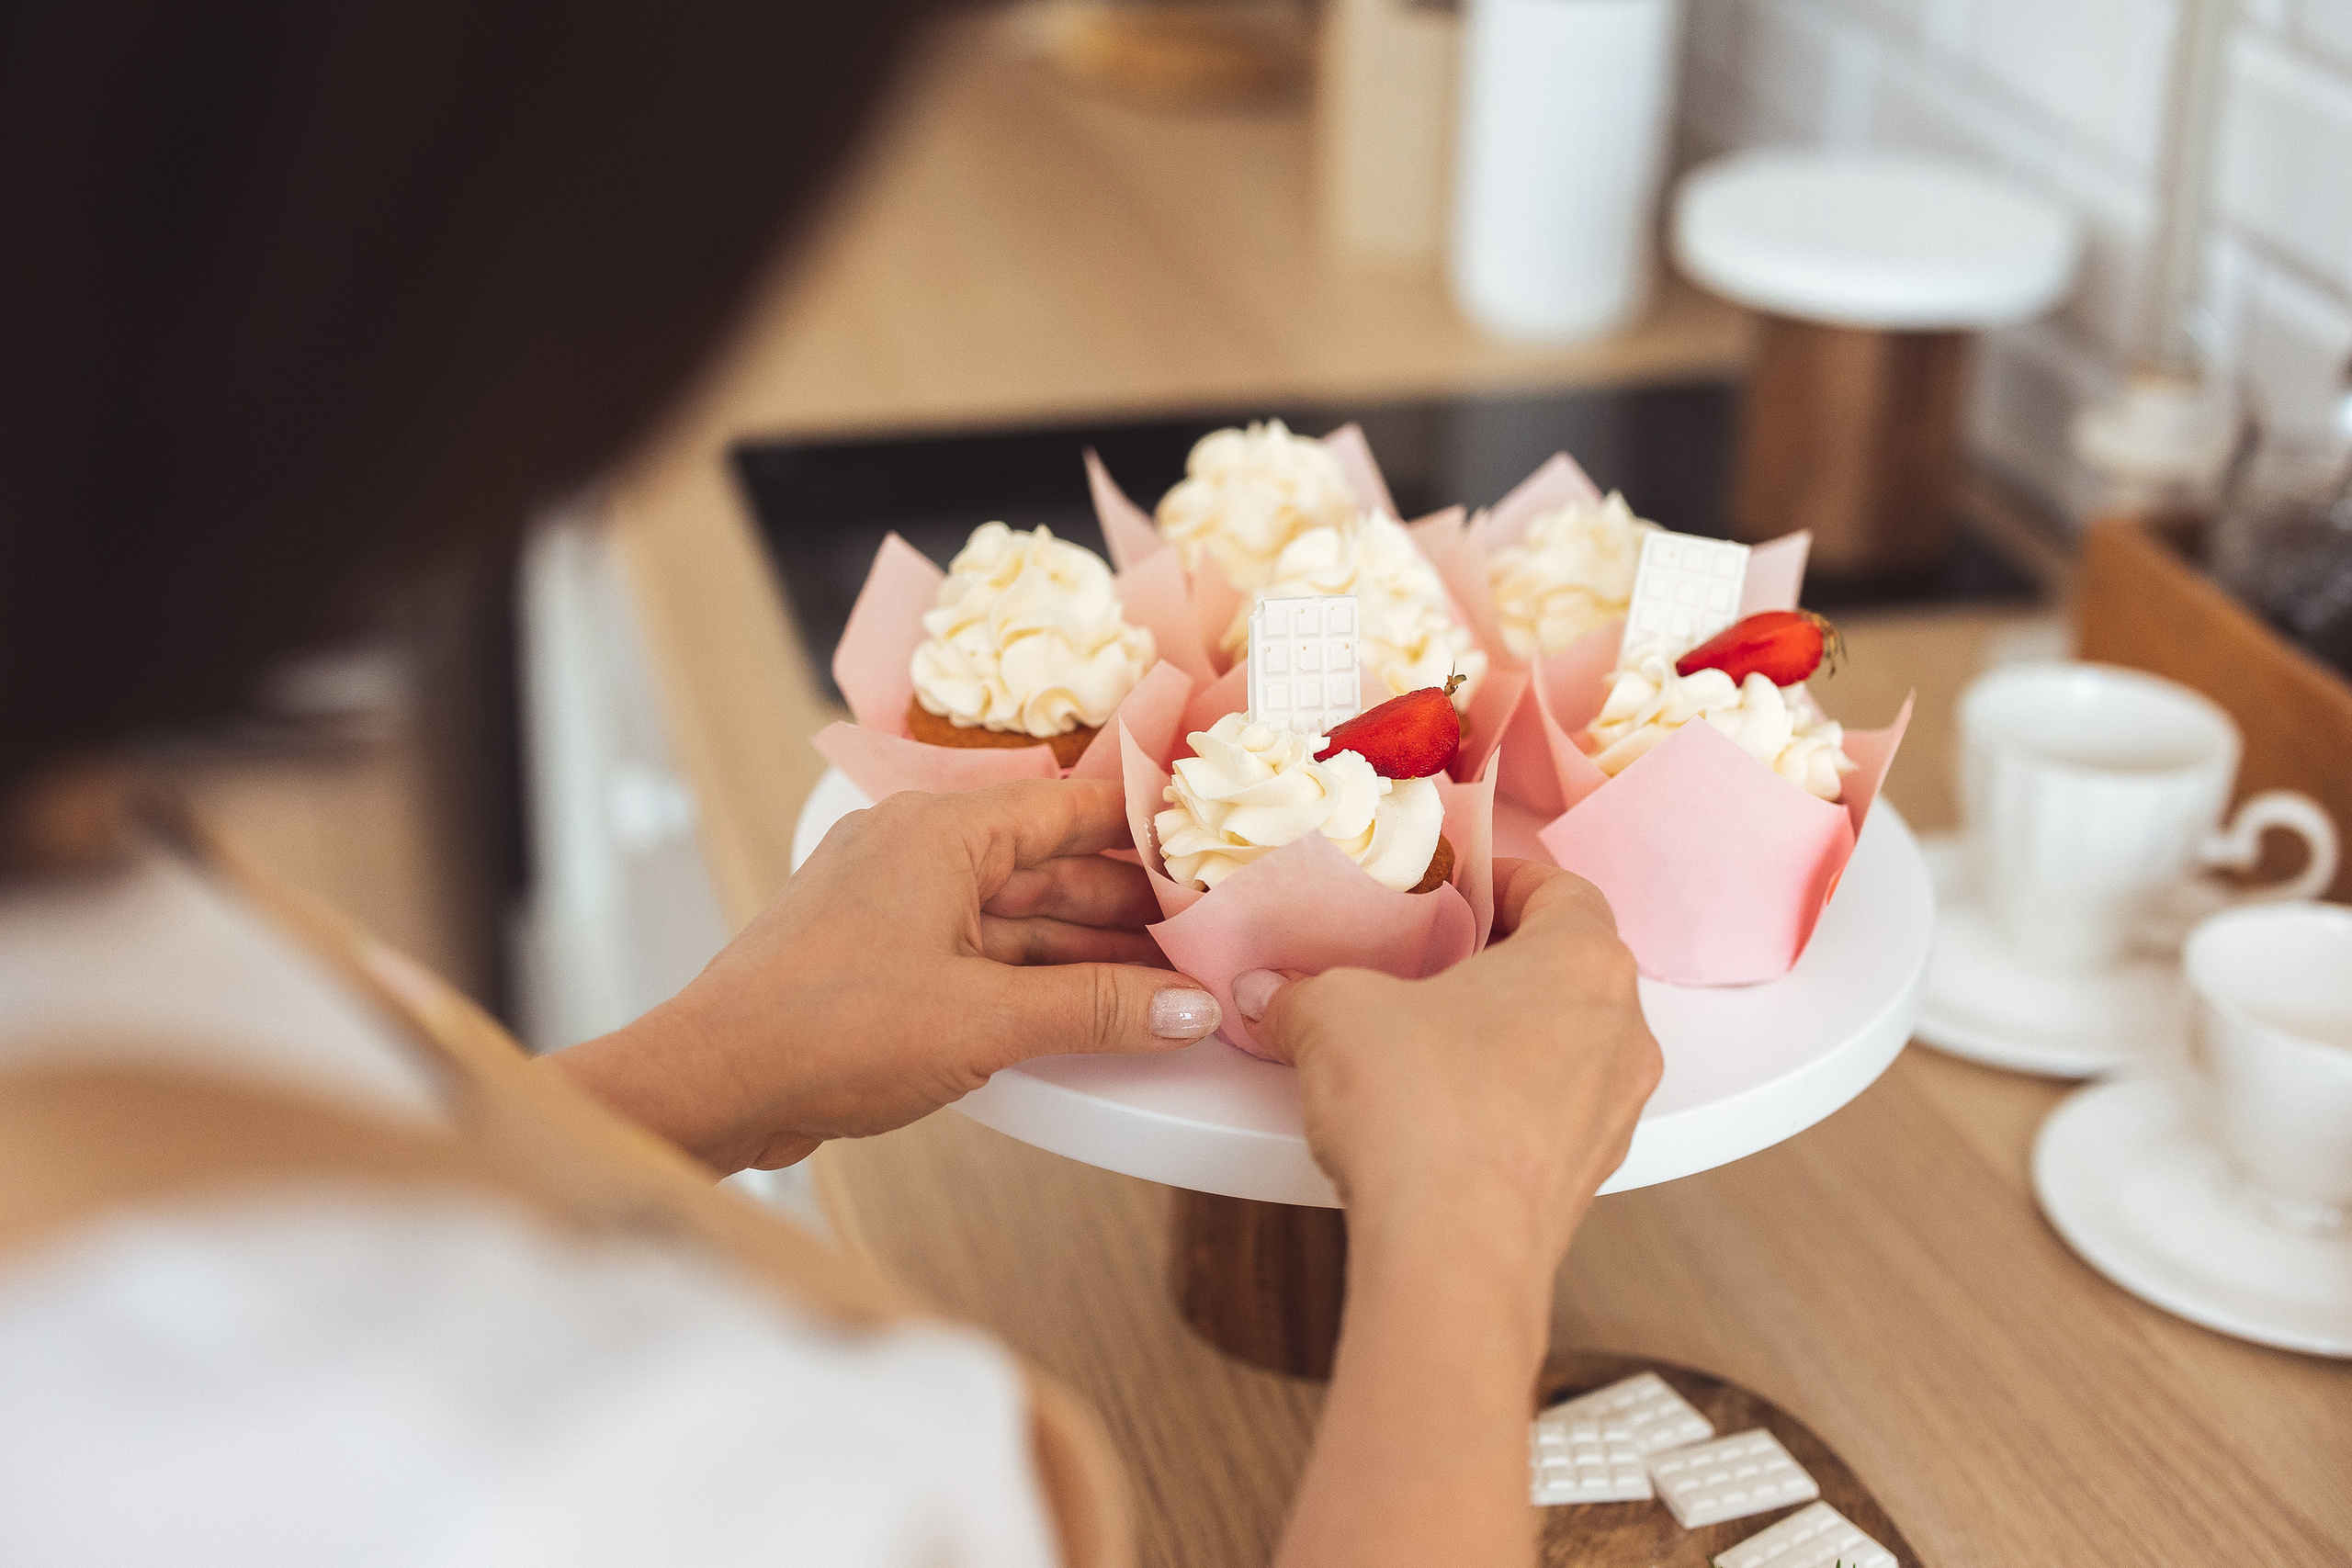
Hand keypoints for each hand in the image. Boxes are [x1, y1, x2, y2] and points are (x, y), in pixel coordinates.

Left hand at [550, 779, 1219, 1172]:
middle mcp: (916, 851)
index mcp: (940, 831)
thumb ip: (1097, 1011)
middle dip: (1126, 907)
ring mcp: (892, 904)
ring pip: (1014, 915)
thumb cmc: (825, 1028)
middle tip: (1204, 937)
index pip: (1069, 807)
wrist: (710, 1083)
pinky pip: (977, 951)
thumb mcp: (985, 1019)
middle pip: (1047, 864)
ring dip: (1084, 951)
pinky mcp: (876, 956)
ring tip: (1164, 984)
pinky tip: (1086, 1011)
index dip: (1146, 829)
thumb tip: (1188, 1009)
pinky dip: (1033, 978)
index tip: (1208, 848)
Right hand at [1252, 859, 1660, 1567]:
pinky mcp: (1588, 1177)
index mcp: (1584, 960)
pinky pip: (1551, 1113)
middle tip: (1429, 963)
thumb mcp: (1333, 1013)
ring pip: (1567, 1045)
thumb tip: (1267, 994)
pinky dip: (1505, 1102)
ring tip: (1425, 1042)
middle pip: (1568, 968)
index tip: (1455, 888)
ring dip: (1506, 1036)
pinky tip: (1437, 1115)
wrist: (1452, 1257)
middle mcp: (1622, 1031)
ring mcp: (1614, 1112)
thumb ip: (1301, 990)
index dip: (1503, 879)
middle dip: (1499, 961)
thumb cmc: (1420, 1110)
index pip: (1561, 887)